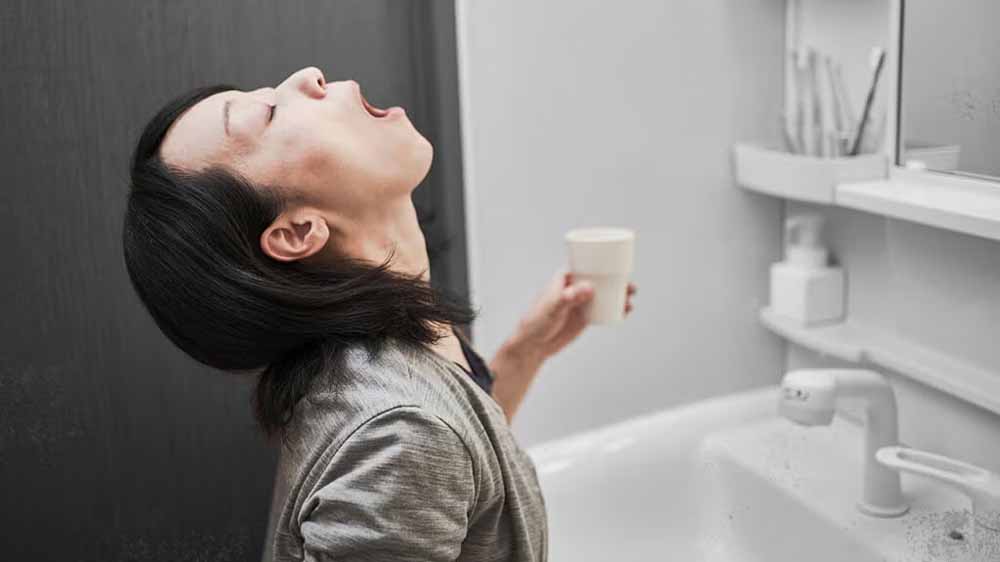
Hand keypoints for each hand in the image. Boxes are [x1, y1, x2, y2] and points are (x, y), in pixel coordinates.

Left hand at [506, 268, 636, 365]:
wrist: (533, 345)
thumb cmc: (536, 322)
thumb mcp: (552, 308)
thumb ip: (568, 298)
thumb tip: (589, 287)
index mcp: (565, 278)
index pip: (587, 264)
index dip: (604, 261)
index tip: (619, 264)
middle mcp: (575, 287)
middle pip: (600, 278)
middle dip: (617, 279)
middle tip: (629, 285)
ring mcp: (581, 302)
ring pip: (604, 293)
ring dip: (619, 293)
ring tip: (630, 297)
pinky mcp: (585, 316)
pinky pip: (603, 309)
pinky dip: (615, 308)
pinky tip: (625, 310)